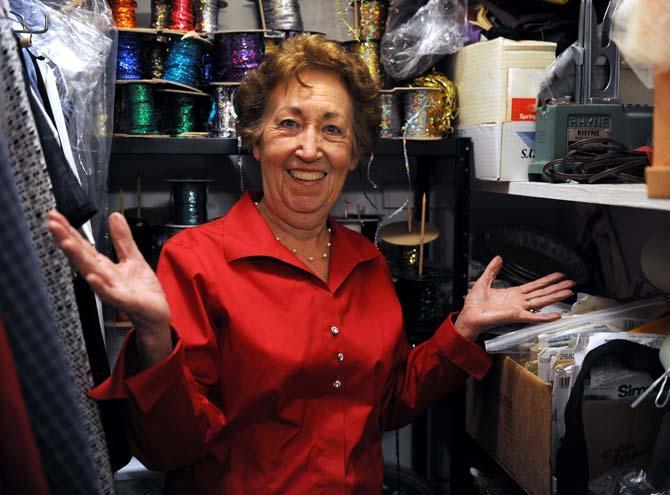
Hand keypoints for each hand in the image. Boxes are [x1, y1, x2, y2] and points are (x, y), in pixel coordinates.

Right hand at [47, 211, 171, 364]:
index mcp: (104, 266)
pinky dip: (100, 285)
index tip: (55, 216)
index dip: (69, 231)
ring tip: (66, 243)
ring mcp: (111, 289)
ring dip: (78, 258)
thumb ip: (122, 239)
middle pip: (81, 256)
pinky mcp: (125, 301)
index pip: (83, 246)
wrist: (155, 314)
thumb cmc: (142, 291)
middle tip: (52, 223)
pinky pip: (110, 293)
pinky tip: (92, 277)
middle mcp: (102, 277)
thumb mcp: (133, 258)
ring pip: (91, 272)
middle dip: (66, 240)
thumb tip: (114, 216)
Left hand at [454, 256, 574, 339]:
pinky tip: (557, 315)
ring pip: (541, 301)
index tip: (559, 275)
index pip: (534, 286)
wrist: (469, 316)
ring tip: (569, 292)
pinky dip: (545, 316)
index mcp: (513, 294)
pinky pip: (533, 316)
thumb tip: (498, 258)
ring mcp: (519, 309)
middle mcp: (519, 302)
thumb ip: (492, 270)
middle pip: (542, 293)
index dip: (547, 280)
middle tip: (571, 283)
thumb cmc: (474, 305)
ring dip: (555, 297)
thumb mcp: (483, 282)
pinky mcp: (516, 316)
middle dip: (557, 287)